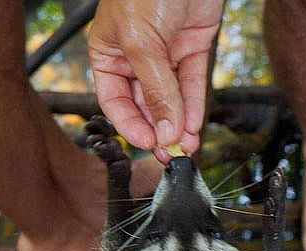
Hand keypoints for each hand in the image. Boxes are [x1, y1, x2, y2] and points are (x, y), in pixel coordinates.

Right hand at [89, 0, 223, 162]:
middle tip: (170, 152)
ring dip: (179, 124)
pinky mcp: (192, 47)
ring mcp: (165, 52)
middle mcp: (136, 55)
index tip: (146, 143)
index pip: (115, 100)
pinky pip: (192, 83)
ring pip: (171, 97)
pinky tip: (195, 126)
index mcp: (110, 52)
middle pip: (146, 103)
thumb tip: (164, 131)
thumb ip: (155, 90)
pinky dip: (194, 106)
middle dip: (159, 129)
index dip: (129, 125)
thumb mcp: (143, 43)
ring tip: (186, 146)